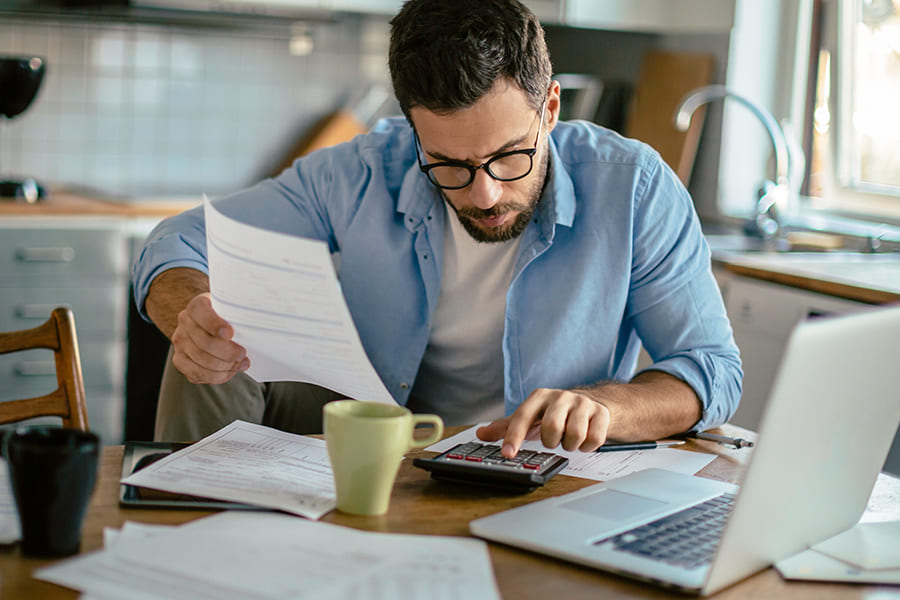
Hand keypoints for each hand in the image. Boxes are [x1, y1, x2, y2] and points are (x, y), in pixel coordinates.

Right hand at [169, 293, 249, 383]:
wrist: (213, 323)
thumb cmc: (229, 316)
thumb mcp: (234, 309)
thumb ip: (240, 315)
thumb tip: (257, 330)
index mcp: (198, 305)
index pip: (201, 313)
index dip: (214, 325)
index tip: (230, 334)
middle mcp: (185, 322)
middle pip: (204, 342)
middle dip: (227, 352)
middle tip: (243, 354)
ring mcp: (180, 342)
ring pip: (201, 360)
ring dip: (225, 366)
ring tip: (240, 365)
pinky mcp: (180, 360)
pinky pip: (196, 374)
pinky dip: (216, 376)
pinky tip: (229, 372)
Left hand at [476, 388, 611, 457]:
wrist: (592, 404)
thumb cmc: (555, 413)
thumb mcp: (530, 418)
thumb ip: (505, 427)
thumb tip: (480, 433)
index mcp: (540, 396)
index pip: (523, 416)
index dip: (513, 436)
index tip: (507, 454)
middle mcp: (561, 396)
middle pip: (552, 428)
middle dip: (551, 442)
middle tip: (553, 440)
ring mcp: (583, 403)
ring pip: (575, 435)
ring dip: (570, 445)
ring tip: (568, 439)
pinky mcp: (601, 413)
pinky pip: (594, 439)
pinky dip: (587, 447)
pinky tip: (584, 440)